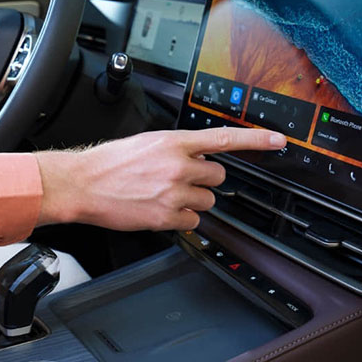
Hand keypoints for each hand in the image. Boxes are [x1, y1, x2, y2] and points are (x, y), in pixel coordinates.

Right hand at [35, 128, 285, 230]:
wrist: (82, 184)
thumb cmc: (108, 163)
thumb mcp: (146, 142)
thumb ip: (176, 148)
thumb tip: (198, 156)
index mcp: (174, 142)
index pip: (224, 138)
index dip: (257, 140)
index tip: (279, 140)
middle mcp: (178, 166)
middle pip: (218, 176)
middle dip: (204, 180)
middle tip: (179, 181)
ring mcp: (174, 192)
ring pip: (207, 201)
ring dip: (191, 201)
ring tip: (163, 195)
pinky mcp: (166, 216)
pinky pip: (192, 222)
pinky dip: (180, 219)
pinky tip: (159, 210)